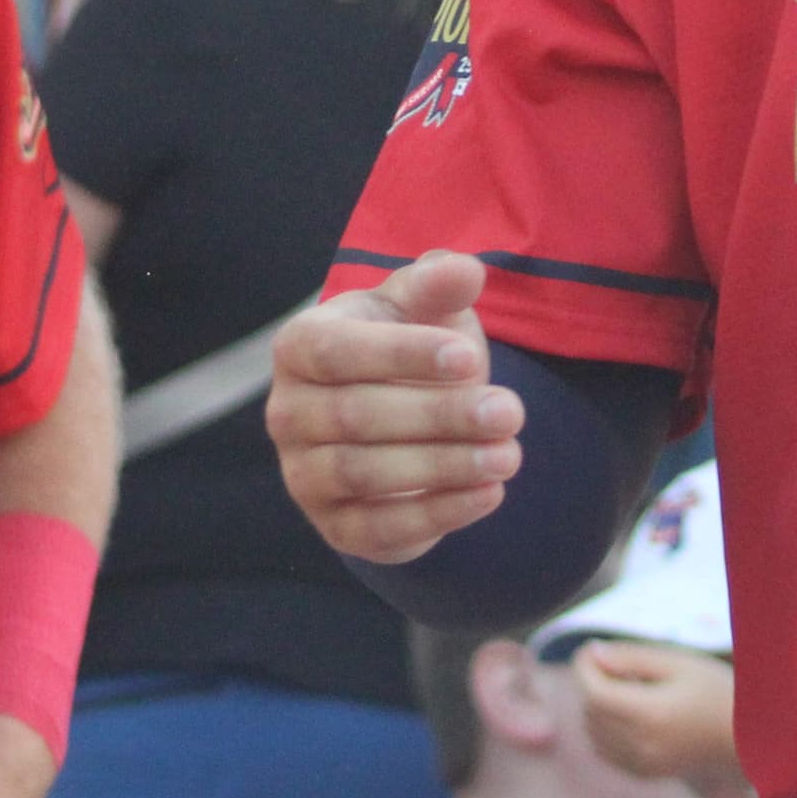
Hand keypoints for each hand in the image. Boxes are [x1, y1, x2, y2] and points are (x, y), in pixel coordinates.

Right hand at [267, 252, 523, 562]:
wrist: (402, 414)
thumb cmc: (407, 346)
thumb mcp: (422, 308)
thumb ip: (438, 284)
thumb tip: (466, 269)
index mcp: (299, 348)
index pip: (337, 352)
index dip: (403, 356)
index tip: (469, 358)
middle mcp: (287, 414)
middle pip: (355, 417)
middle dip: (439, 416)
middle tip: (509, 412)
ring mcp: (304, 476)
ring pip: (365, 475)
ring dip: (444, 466)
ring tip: (508, 454)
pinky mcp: (336, 527)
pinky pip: (380, 529)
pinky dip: (438, 514)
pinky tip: (490, 494)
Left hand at [572, 642, 745, 797]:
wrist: (752, 739)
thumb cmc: (720, 692)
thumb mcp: (680, 664)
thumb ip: (633, 658)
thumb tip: (593, 654)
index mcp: (650, 714)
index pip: (593, 693)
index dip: (583, 669)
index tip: (588, 650)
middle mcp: (642, 745)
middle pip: (590, 713)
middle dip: (591, 685)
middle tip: (612, 663)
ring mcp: (643, 764)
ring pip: (594, 735)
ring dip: (596, 708)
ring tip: (624, 686)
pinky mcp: (647, 774)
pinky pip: (606, 752)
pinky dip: (604, 731)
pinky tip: (627, 712)